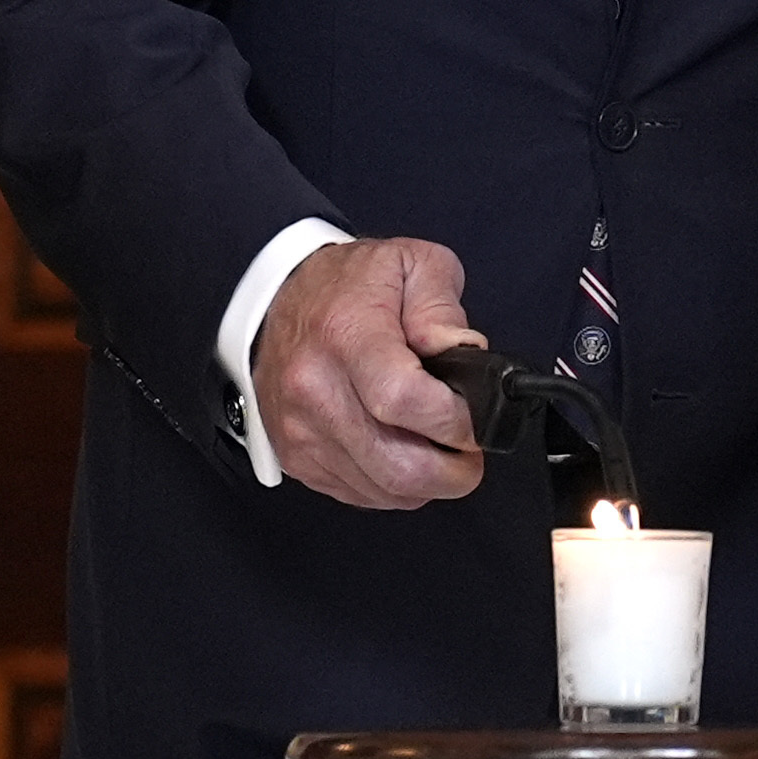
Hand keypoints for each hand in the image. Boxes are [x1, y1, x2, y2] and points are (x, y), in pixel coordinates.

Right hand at [251, 236, 486, 509]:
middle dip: (453, 471)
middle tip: (472, 451)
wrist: (281, 298)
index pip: (403, 400)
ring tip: (442, 449)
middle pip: (396, 465)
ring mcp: (301, 430)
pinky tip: (405, 453)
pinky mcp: (296, 457)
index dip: (453, 421)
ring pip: (382, 490)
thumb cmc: (349, 282)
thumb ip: (442, 309)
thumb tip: (464, 353)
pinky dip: (394, 487)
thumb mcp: (413, 263)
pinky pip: (360, 494)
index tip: (476, 418)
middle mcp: (315, 388)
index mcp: (346, 334)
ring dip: (427, 483)